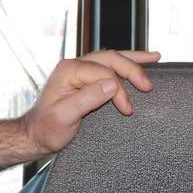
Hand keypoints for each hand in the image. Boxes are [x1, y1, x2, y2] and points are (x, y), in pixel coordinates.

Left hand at [0, 49, 158, 173]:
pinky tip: (140, 60)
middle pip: (110, 58)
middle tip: (148, 86)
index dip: (119, 90)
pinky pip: (108, 65)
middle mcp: (74, 64)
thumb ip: (88, 99)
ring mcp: (80, 69)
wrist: (36, 135)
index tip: (127, 110)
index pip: (104, 73)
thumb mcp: (66, 117)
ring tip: (155, 57)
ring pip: (111, 57)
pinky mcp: (85, 77)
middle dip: (132, 70)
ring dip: (133, 59)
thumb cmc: (48, 128)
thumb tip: (113, 84)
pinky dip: (125, 62)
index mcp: (68, 70)